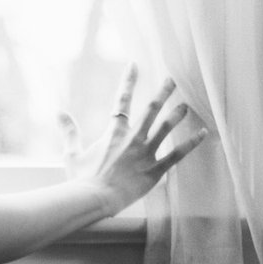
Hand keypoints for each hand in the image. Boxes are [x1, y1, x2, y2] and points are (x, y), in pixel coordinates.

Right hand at [58, 64, 207, 215]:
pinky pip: (177, 154)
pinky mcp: (155, 170)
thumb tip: (59, 112)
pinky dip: (191, 143)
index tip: (134, 65)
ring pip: (166, 127)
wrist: (93, 198)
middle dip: (163, 92)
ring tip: (187, 104)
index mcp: (113, 132)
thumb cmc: (81, 178)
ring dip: (178, 114)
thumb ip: (69, 131)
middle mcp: (132, 138)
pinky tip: (203, 133)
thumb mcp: (72, 153)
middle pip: (151, 109)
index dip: (128, 81)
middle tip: (173, 79)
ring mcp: (145, 153)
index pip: (121, 100)